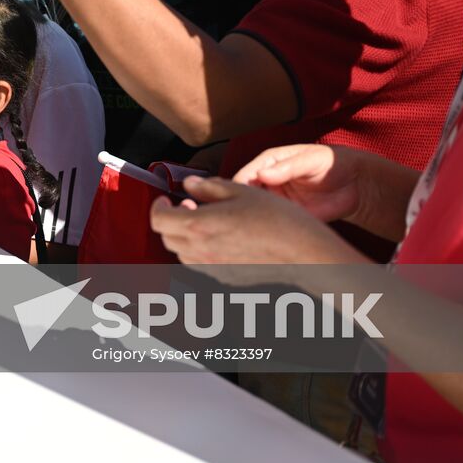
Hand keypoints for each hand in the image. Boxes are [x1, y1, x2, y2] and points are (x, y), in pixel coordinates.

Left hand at [149, 176, 357, 272]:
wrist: (304, 253)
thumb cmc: (277, 219)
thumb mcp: (241, 191)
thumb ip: (209, 187)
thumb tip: (190, 185)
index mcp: (200, 226)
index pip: (159, 220)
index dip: (158, 206)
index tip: (165, 198)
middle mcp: (201, 251)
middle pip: (167, 237)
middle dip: (171, 220)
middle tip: (189, 205)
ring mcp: (213, 267)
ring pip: (182, 253)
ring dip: (185, 235)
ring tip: (207, 220)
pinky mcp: (226, 277)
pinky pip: (201, 263)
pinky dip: (201, 250)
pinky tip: (222, 237)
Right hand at [232, 143, 368, 224]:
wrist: (354, 184)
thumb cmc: (330, 163)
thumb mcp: (310, 160)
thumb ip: (287, 167)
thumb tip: (262, 175)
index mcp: (268, 163)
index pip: (245, 175)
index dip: (239, 186)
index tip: (237, 198)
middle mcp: (267, 182)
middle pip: (245, 195)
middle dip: (243, 205)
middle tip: (246, 215)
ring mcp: (276, 200)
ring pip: (256, 211)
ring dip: (255, 219)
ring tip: (260, 224)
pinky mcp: (288, 216)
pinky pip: (274, 224)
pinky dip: (270, 229)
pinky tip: (274, 232)